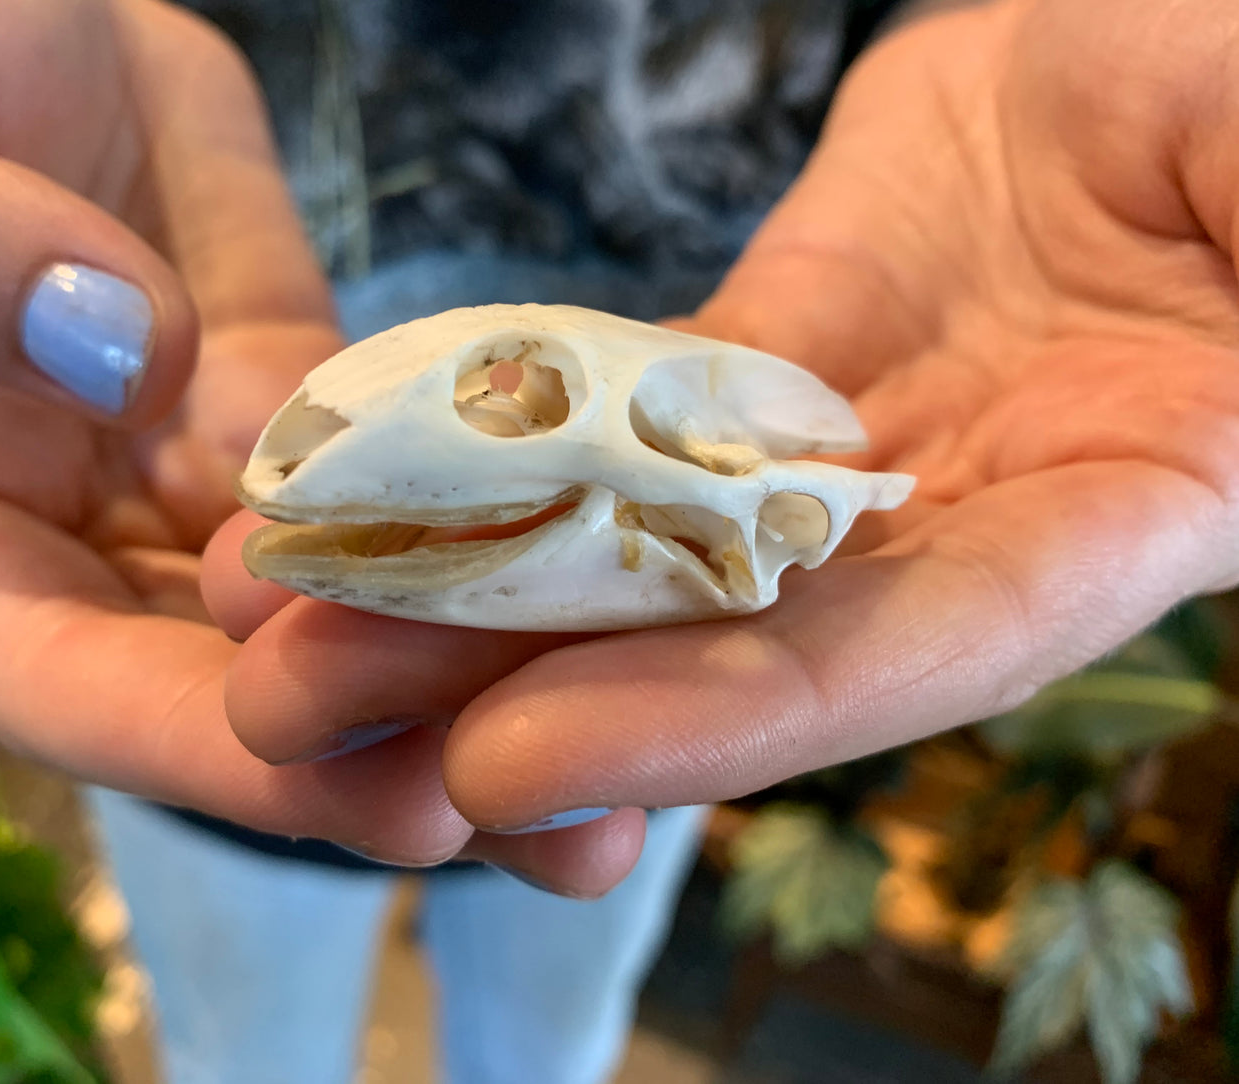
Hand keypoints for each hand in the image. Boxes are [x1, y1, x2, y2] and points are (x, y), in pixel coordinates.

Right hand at [0, 0, 649, 889]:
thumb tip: (117, 349)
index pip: (75, 684)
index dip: (228, 757)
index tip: (396, 801)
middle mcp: (89, 518)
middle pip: (239, 683)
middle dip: (397, 760)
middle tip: (575, 833)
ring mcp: (204, 453)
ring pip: (341, 590)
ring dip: (476, 668)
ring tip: (642, 736)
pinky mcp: (295, 372)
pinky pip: (401, 451)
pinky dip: (499, 509)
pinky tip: (617, 556)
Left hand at [209, 0, 1238, 874]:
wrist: (1164, 53)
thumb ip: (1237, 308)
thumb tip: (1206, 412)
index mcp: (1106, 520)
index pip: (886, 661)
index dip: (704, 724)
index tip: (509, 762)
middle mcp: (947, 522)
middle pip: (708, 639)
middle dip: (503, 688)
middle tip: (295, 721)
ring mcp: (840, 444)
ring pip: (632, 534)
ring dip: (453, 586)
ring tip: (264, 619)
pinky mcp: (763, 351)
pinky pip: (615, 400)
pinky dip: (494, 442)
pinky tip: (357, 478)